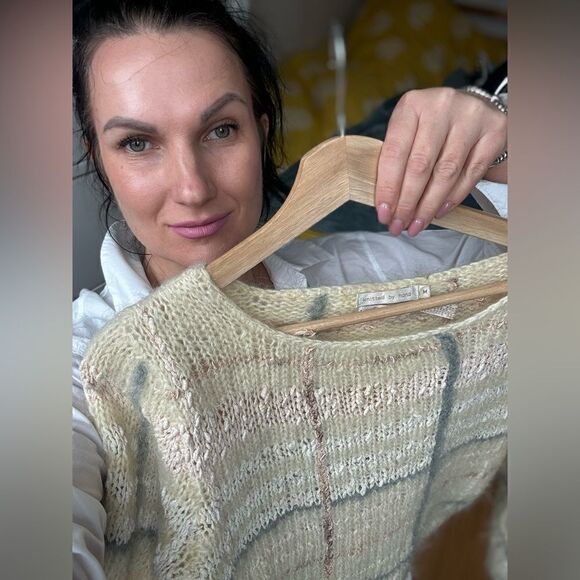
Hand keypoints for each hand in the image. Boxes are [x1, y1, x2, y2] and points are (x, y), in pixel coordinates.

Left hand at [375, 87, 506, 236]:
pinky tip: (439, 211)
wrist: (474, 109)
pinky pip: (471, 174)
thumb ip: (397, 161)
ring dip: (428, 205)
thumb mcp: (410, 132)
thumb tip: (387, 205)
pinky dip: (453, 197)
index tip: (384, 214)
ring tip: (417, 224)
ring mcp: (471, 116)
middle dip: (407, 202)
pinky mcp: (494, 131)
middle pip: (420, 165)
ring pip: (446, 172)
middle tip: (399, 225)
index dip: (387, 187)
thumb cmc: (432, 127)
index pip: (394, 152)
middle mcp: (441, 106)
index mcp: (412, 104)